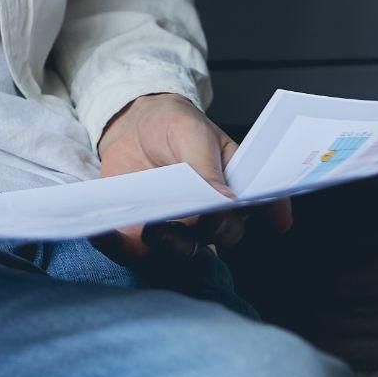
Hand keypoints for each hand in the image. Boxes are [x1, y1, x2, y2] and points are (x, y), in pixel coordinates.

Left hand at [93, 92, 292, 261]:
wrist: (131, 124)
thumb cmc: (171, 125)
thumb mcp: (190, 132)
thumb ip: (206, 165)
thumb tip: (226, 199)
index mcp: (236, 188)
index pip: (263, 207)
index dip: (272, 213)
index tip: (273, 219)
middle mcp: (212, 216)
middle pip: (222, 237)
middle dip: (213, 232)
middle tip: (199, 220)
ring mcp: (177, 229)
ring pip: (182, 251)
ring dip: (170, 245)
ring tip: (153, 229)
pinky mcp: (139, 235)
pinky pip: (131, 251)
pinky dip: (118, 247)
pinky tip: (105, 232)